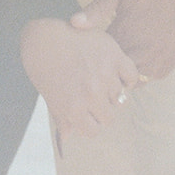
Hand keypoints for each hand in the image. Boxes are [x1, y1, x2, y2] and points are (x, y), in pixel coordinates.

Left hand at [20, 17, 139, 139]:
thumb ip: (62, 119)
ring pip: (119, 96)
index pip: (94, 131)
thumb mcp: (49, 98)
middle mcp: (92, 95)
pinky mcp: (114, 56)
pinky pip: (131, 76)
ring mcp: (104, 75)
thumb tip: (67, 138)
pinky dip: (126, 76)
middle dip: (100, 108)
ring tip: (97, 76)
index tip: (85, 112)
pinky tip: (116, 72)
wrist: (43, 36)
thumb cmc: (43, 66)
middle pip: (109, 117)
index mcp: (75, 110)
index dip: (89, 122)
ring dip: (110, 89)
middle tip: (91, 93)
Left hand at [70, 0, 174, 79]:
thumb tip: (72, 23)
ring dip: (128, 71)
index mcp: (125, 31)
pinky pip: (157, 74)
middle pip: (118, 74)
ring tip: (121, 55)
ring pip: (138, 78)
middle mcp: (143, 49)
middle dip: (109, 68)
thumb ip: (97, 7)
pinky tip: (140, 54)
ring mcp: (162, 54)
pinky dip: (147, 69)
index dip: (93, 55)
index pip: (101, 58)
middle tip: (103, 55)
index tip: (88, 48)